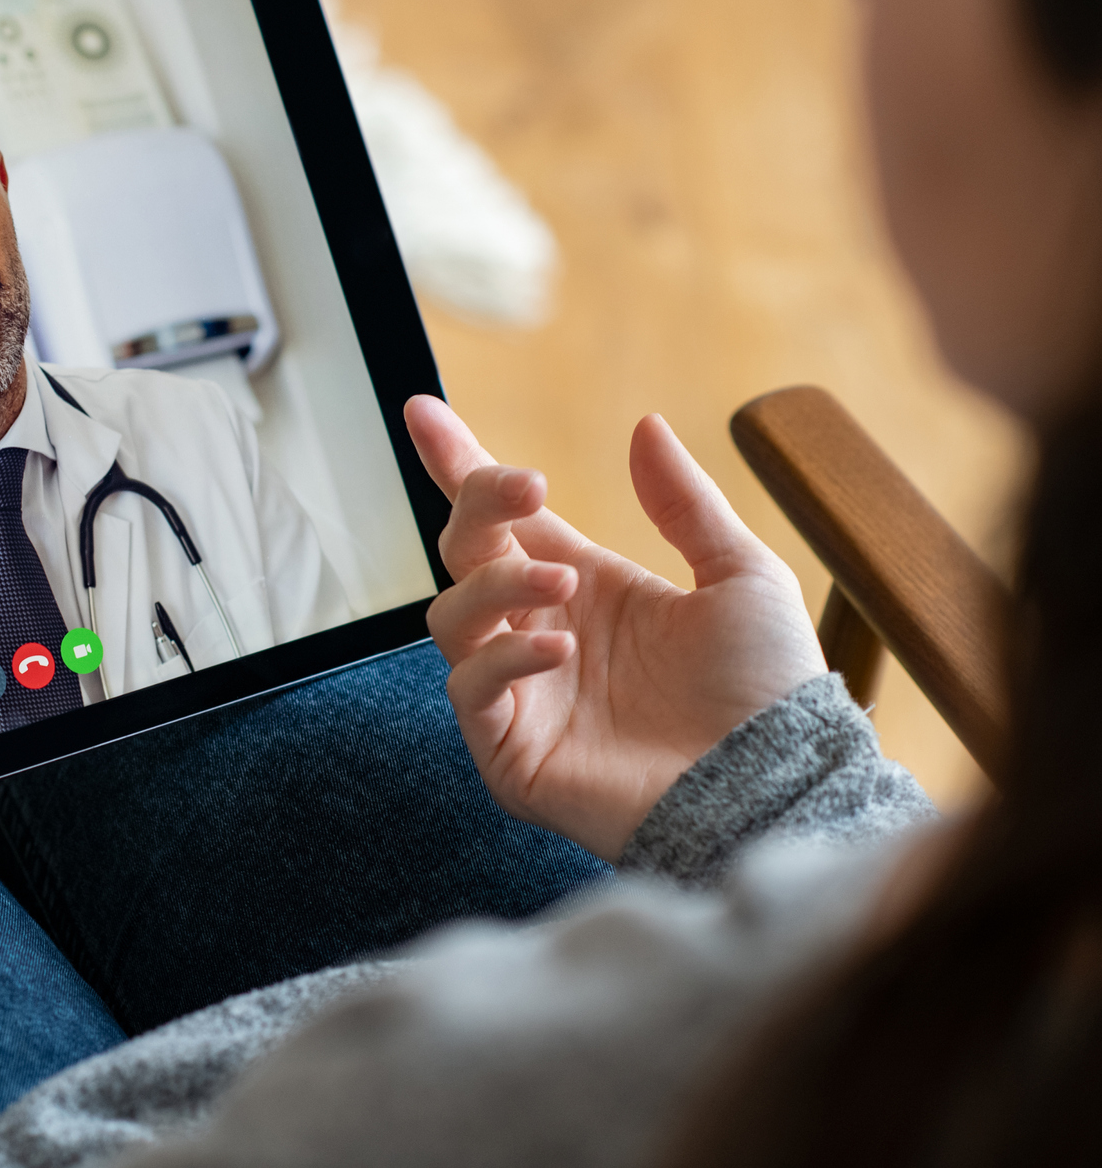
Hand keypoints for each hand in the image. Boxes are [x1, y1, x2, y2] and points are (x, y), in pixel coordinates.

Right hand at [403, 396, 825, 859]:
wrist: (776, 788)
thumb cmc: (768, 694)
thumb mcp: (741, 578)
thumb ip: (686, 503)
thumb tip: (643, 426)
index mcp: (587, 588)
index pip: (504, 520)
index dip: (458, 464)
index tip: (423, 410)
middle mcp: (541, 633)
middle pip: (465, 553)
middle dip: (479, 506)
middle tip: (525, 487)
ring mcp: (521, 693)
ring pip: (453, 616)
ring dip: (496, 586)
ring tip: (562, 584)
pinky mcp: (510, 750)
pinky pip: (470, 688)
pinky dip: (503, 660)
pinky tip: (560, 650)